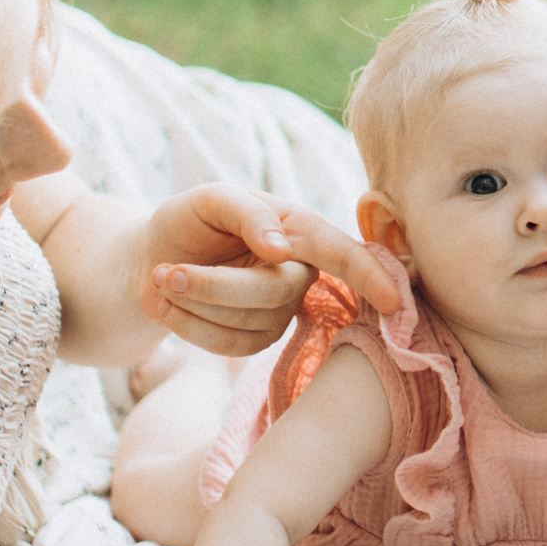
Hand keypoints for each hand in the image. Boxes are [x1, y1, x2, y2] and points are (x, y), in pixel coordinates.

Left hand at [139, 185, 405, 355]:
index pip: (342, 253)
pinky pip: (230, 346)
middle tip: (169, 272)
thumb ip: (248, 213)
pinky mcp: (257, 340)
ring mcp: (280, 311)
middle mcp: (299, 271)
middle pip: (275, 292)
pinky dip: (190, 325)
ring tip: (167, 276)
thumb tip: (281, 248)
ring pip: (249, 322)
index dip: (371, 276)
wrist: (153, 257)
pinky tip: (172, 301)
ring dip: (195, 301)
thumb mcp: (210, 199)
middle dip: (216, 286)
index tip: (392, 301)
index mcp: (299, 229)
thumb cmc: (189, 221)